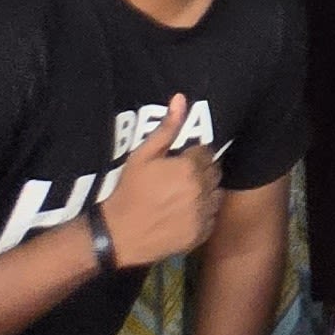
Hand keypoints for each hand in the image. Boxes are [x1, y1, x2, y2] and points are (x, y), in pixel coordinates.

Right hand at [99, 94, 222, 268]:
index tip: (180, 162)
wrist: (119, 235)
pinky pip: (212, 216)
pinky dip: (203, 213)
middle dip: (201, 172)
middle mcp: (201, 190)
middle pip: (214, 173)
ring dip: (205, 192)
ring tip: (182, 196)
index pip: (206, 153)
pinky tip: (183, 213)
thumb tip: (181, 99)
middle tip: (180, 179)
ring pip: (216, 194)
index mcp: (189, 169)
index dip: (193, 156)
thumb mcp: (142, 156)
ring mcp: (203, 213)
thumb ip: (166, 129)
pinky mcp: (202, 232)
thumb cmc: (128, 191)